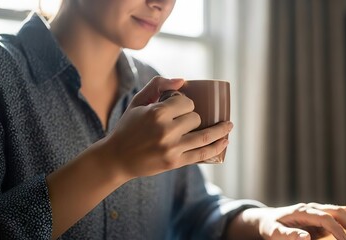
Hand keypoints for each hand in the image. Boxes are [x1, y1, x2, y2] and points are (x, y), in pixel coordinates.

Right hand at [103, 76, 231, 179]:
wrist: (116, 158)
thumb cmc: (127, 127)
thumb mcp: (137, 102)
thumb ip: (157, 85)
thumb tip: (183, 81)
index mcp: (157, 113)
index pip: (186, 103)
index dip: (186, 103)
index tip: (182, 106)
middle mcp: (166, 130)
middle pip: (196, 118)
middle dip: (194, 116)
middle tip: (187, 119)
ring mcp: (172, 148)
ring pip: (205, 135)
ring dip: (221, 130)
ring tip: (229, 126)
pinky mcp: (175, 162)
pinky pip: (202, 154)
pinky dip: (217, 147)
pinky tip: (225, 141)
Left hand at [228, 203, 345, 239]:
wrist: (268, 219)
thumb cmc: (271, 227)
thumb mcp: (274, 233)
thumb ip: (288, 235)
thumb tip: (306, 237)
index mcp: (302, 211)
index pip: (326, 218)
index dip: (339, 231)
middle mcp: (312, 209)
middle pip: (339, 211)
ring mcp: (318, 212)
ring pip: (343, 212)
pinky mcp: (322, 218)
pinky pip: (341, 219)